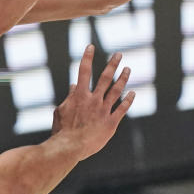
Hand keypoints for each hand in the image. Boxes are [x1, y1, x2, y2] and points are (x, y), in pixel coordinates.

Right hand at [51, 45, 134, 159]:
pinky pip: (122, 109)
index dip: (87, 57)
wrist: (70, 147)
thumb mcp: (60, 111)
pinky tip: (133, 93)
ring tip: (128, 69)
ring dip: (123, 79)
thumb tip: (74, 85)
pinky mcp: (111, 123)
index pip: (83, 71)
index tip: (91, 46)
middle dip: (112, 64)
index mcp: (79, 95)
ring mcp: (103, 111)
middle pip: (105, 78)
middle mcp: (93, 100)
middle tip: (119, 54)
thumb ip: (69, 97)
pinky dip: (128, 100)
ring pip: (116, 91)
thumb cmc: (62, 130)